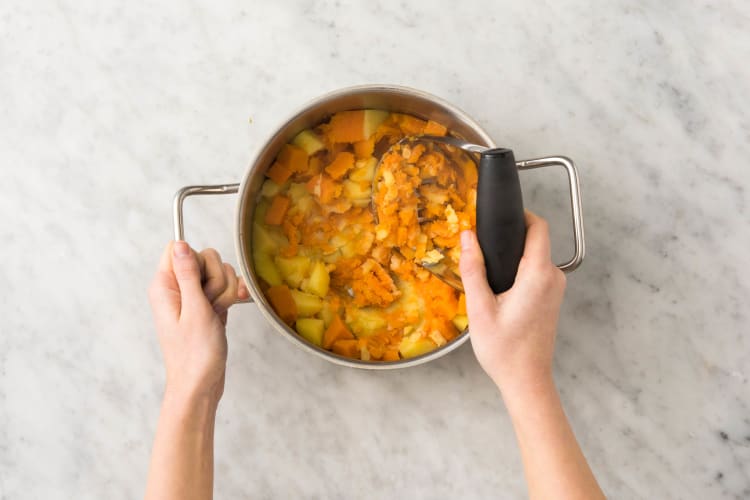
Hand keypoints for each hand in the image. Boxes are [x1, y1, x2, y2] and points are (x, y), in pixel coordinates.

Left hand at [148, 241, 248, 405]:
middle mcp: (177, 288)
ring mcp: (193, 297)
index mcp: (165, 286)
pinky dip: (232, 296)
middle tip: (210, 305)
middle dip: (217, 279)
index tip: (202, 284)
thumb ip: (188, 274)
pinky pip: (224, 287)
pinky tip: (233, 308)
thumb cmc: (195, 355)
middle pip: (205, 258)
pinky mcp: (207, 305)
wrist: (201, 384)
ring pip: (218, 273)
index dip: (198, 261)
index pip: (180, 249)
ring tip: (217, 314)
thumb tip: (180, 243)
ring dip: (226, 291)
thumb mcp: (194, 310)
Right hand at [459, 212, 565, 395]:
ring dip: (513, 256)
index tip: (498, 218)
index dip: (520, 215)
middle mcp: (553, 278)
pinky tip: (498, 287)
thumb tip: (468, 236)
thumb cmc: (503, 349)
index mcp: (538, 274)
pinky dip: (519, 270)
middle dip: (510, 237)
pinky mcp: (552, 299)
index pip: (538, 227)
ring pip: (535, 256)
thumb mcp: (479, 308)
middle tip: (483, 248)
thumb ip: (473, 268)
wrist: (526, 380)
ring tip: (487, 272)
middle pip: (535, 240)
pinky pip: (536, 271)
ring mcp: (555, 289)